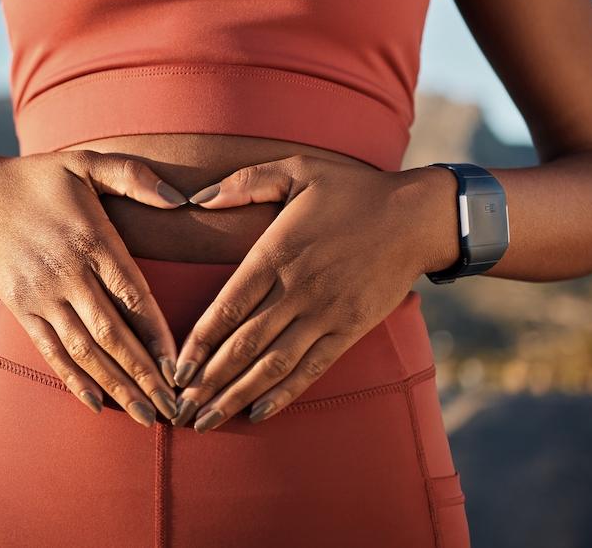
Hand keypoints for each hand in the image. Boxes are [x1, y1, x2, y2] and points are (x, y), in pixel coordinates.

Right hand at [0, 150, 189, 425]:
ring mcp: (42, 295)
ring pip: (84, 350)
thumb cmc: (43, 178)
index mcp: (92, 239)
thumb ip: (134, 176)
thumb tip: (180, 198)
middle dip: (144, 375)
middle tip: (174, 409)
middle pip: (112, 333)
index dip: (157, 333)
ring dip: (116, 386)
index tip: (181, 366)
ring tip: (146, 417)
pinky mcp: (22, 309)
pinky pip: (51, 350)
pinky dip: (74, 380)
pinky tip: (97, 404)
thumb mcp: (88, 162)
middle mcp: (68, 273)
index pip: (133, 295)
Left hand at [170, 154, 440, 431]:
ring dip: (236, 395)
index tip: (175, 368)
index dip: (199, 342)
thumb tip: (196, 198)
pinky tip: (259, 413)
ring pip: (273, 364)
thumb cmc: (352, 189)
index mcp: (276, 253)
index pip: (228, 306)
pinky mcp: (349, 329)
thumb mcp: (296, 169)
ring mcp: (325, 313)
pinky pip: (312, 368)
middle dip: (208, 381)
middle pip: (243, 344)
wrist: (416, 216)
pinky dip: (284, 393)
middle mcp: (297, 290)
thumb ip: (244, 183)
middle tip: (179, 409)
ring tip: (207, 422)